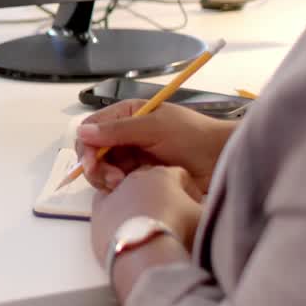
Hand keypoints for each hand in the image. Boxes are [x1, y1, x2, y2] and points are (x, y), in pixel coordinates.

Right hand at [75, 99, 234, 193]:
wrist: (224, 160)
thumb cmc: (193, 137)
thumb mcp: (155, 127)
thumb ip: (118, 130)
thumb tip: (81, 132)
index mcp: (127, 115)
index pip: (91, 128)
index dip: (86, 146)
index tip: (92, 163)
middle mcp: (124, 135)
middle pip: (92, 152)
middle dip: (96, 167)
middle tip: (112, 180)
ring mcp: (131, 157)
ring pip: (102, 170)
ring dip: (107, 179)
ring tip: (123, 185)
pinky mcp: (139, 177)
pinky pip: (117, 183)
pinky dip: (118, 189)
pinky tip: (131, 191)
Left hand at [90, 165, 203, 265]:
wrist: (144, 253)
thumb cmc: (178, 231)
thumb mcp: (204, 218)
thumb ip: (206, 210)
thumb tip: (209, 212)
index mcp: (162, 175)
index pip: (179, 175)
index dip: (189, 190)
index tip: (195, 205)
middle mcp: (133, 179)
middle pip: (150, 182)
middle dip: (161, 194)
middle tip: (172, 215)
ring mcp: (111, 197)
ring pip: (125, 194)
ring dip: (136, 204)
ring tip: (148, 225)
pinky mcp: (97, 216)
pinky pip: (108, 212)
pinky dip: (117, 219)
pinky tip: (127, 233)